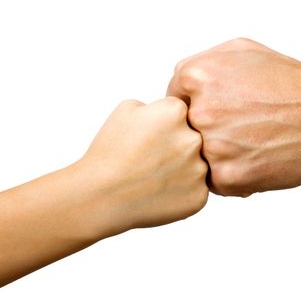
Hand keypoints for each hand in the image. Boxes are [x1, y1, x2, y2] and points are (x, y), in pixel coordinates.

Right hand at [78, 97, 208, 235]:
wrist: (101, 196)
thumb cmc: (110, 152)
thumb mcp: (125, 110)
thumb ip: (156, 105)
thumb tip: (175, 111)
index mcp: (176, 112)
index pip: (182, 112)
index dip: (164, 125)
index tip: (149, 137)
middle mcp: (194, 138)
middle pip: (194, 137)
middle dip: (177, 146)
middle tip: (153, 159)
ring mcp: (199, 169)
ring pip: (198, 164)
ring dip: (183, 169)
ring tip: (155, 177)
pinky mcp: (199, 196)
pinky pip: (197, 189)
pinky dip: (182, 192)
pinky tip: (160, 193)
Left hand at [167, 38, 300, 196]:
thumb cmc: (291, 82)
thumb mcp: (244, 51)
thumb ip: (201, 62)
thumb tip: (180, 86)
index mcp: (197, 77)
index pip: (173, 99)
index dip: (195, 107)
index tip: (219, 111)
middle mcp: (199, 111)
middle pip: (184, 130)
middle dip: (205, 131)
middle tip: (237, 129)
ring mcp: (212, 147)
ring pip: (197, 158)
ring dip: (219, 155)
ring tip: (251, 144)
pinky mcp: (228, 177)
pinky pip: (215, 181)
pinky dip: (233, 175)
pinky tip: (257, 160)